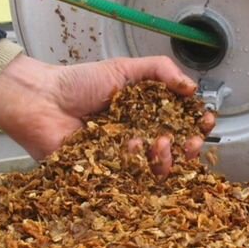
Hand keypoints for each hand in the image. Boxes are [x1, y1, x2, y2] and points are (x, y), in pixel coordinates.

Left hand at [0, 55, 215, 174]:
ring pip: (157, 170)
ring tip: (159, 143)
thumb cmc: (78, 83)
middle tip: (191, 142)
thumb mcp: (124, 68)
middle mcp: (138, 138)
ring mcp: (123, 160)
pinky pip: (132, 179)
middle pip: (175, 152)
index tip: (206, 122)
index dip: (197, 125)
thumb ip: (160, 70)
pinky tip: (132, 147)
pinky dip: (138, 164)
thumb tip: (192, 87)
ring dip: (167, 158)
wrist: (41, 101)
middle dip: (189, 148)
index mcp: (146, 114)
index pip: (180, 124)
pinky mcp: (107, 177)